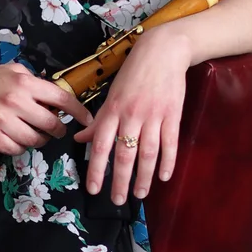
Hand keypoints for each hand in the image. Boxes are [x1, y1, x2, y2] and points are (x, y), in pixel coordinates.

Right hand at [0, 62, 92, 156]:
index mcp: (25, 83)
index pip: (61, 99)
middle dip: (58, 129)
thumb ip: (35, 82)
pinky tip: (17, 139)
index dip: (78, 111)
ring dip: (40, 140)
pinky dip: (20, 146)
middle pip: (51, 124)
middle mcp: (16, 102)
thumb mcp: (13, 71)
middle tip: (56, 129)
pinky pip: (16, 149)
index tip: (86, 119)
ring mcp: (2, 121)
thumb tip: (56, 98)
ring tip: (36, 134)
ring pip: (35, 140)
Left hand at [74, 24, 191, 202]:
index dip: (97, 169)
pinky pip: (169, 143)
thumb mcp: (111, 95)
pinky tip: (163, 177)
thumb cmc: (133, 74)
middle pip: (124, 154)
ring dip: (144, 177)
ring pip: (147, 153)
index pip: (101, 145)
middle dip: (119, 181)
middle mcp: (131, 115)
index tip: (93, 189)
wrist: (162, 51)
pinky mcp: (172, 114)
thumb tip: (80, 138)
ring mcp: (153, 116)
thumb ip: (98, 120)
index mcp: (112, 111)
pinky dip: (167, 161)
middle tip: (117, 201)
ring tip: (140, 194)